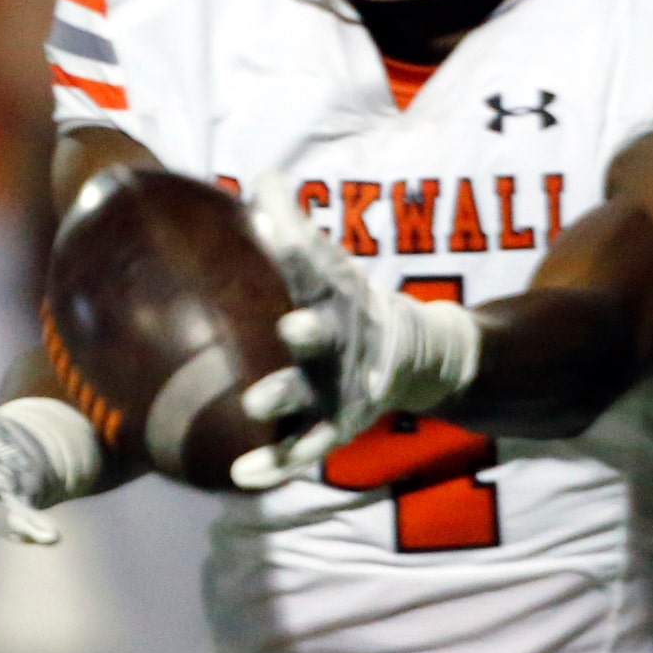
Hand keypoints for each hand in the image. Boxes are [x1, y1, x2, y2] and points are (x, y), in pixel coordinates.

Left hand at [231, 175, 480, 490]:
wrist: (414, 357)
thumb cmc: (352, 303)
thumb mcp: (328, 264)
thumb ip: (291, 226)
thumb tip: (263, 176)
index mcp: (334, 298)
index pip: (310, 264)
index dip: (290, 243)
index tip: (265, 220)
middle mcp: (338, 343)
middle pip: (323, 336)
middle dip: (310, 332)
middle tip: (292, 326)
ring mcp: (339, 389)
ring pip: (311, 396)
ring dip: (286, 399)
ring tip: (255, 404)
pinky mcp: (335, 427)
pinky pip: (302, 450)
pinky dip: (275, 466)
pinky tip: (239, 477)